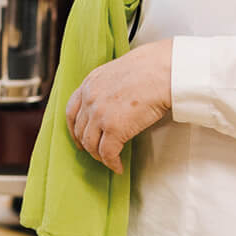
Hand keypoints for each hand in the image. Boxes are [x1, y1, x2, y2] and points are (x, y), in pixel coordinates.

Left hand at [65, 40, 172, 173]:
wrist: (163, 72)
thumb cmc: (150, 68)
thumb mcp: (118, 71)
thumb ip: (107, 86)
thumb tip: (113, 100)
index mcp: (90, 83)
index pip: (72, 111)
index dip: (74, 128)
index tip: (78, 137)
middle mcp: (90, 99)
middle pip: (80, 130)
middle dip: (86, 144)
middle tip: (95, 152)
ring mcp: (100, 115)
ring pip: (91, 145)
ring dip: (99, 156)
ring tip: (109, 160)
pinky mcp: (114, 129)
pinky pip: (108, 153)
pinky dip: (112, 163)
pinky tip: (118, 167)